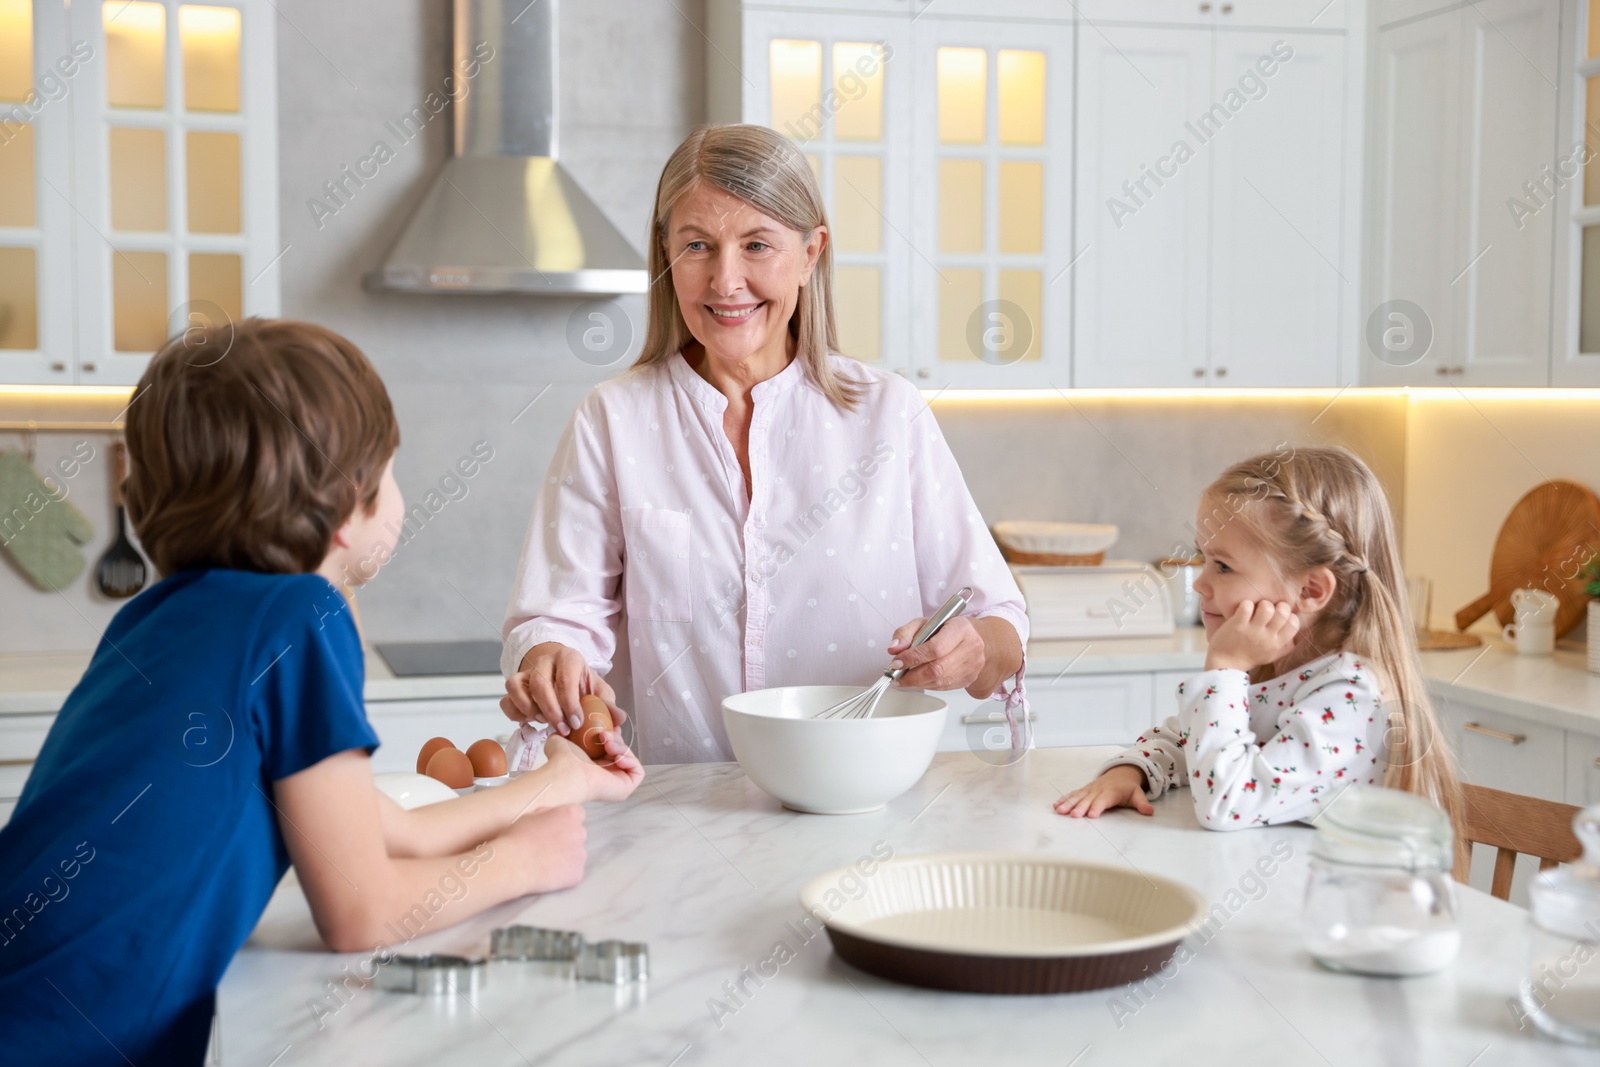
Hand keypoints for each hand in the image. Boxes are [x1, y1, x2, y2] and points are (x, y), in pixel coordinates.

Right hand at [499, 804, 586, 893]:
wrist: (515, 864)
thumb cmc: (518, 838)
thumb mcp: (531, 815)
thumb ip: (548, 814)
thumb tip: (553, 817)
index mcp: (569, 814)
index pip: (578, 814)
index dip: (565, 822)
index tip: (556, 829)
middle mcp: (580, 832)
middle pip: (578, 834)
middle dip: (567, 839)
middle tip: (549, 848)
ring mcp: (580, 854)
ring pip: (576, 854)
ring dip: (566, 857)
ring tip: (546, 862)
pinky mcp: (577, 873)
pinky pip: (573, 872)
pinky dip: (564, 874)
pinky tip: (548, 874)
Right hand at [502, 642, 618, 736]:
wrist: (561, 675)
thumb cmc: (581, 684)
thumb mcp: (598, 690)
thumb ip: (607, 704)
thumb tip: (619, 720)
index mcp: (569, 659)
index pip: (566, 677)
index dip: (570, 702)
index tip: (577, 723)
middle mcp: (545, 661)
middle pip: (540, 683)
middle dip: (551, 711)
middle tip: (562, 730)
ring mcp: (526, 672)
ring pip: (516, 687)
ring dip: (530, 710)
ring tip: (545, 723)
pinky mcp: (514, 685)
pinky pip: (507, 699)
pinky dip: (516, 713)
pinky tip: (531, 721)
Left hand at [543, 731, 643, 804]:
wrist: (568, 773)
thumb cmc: (563, 760)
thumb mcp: (560, 739)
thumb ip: (562, 733)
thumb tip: (563, 728)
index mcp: (591, 767)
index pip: (609, 749)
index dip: (611, 735)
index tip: (608, 725)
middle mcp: (605, 775)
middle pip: (620, 751)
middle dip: (615, 738)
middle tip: (604, 735)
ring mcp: (617, 782)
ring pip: (628, 758)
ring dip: (620, 746)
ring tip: (606, 743)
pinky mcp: (626, 787)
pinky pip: (637, 770)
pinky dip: (629, 759)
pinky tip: (615, 755)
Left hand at [887, 614, 984, 691]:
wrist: (975, 639)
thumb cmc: (948, 629)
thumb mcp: (925, 623)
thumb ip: (906, 632)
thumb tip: (894, 648)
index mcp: (960, 628)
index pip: (935, 648)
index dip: (913, 658)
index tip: (898, 662)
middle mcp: (971, 647)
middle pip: (937, 669)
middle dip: (912, 675)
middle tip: (897, 675)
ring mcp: (972, 665)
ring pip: (939, 681)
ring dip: (917, 682)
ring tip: (904, 678)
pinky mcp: (969, 678)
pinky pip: (943, 687)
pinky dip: (927, 684)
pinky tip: (919, 679)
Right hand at [1053, 765, 1153, 817]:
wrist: (1120, 773)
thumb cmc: (1128, 788)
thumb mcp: (1138, 794)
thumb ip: (1142, 804)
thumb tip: (1149, 812)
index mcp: (1111, 792)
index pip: (1103, 800)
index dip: (1097, 807)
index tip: (1091, 814)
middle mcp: (1098, 790)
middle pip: (1087, 799)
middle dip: (1079, 807)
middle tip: (1072, 815)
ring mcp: (1089, 789)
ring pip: (1077, 796)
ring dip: (1068, 803)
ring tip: (1059, 811)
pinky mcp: (1084, 790)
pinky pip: (1073, 794)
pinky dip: (1064, 799)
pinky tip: (1056, 806)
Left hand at [1205, 599, 1299, 672]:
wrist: (1226, 663)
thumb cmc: (1249, 657)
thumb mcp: (1270, 656)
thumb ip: (1284, 647)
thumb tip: (1295, 639)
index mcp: (1276, 643)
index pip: (1294, 624)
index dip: (1289, 615)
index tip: (1280, 616)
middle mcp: (1267, 637)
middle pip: (1283, 612)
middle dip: (1277, 606)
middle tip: (1267, 610)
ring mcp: (1252, 631)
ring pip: (1267, 607)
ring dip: (1262, 604)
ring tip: (1255, 609)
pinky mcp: (1237, 625)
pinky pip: (1246, 606)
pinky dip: (1245, 604)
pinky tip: (1243, 610)